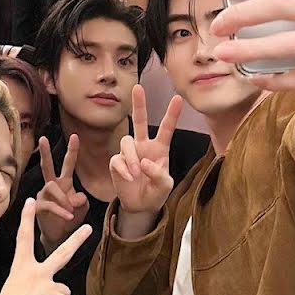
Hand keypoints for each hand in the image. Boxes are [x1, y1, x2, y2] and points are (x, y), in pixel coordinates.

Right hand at [0, 198, 91, 294]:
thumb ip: (34, 291)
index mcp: (19, 271)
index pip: (23, 239)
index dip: (27, 219)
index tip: (31, 201)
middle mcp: (36, 274)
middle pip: (62, 253)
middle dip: (77, 239)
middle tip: (88, 227)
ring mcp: (50, 287)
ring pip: (62, 292)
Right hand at [35, 134, 88, 253]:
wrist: (60, 236)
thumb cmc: (72, 219)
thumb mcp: (83, 208)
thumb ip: (82, 200)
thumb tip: (75, 197)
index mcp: (64, 183)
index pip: (68, 164)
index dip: (72, 151)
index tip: (75, 136)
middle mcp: (52, 186)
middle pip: (48, 166)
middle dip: (46, 153)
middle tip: (43, 138)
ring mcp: (43, 195)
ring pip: (51, 187)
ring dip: (63, 198)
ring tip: (71, 210)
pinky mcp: (38, 206)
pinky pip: (49, 204)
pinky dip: (60, 210)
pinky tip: (69, 216)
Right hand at [109, 88, 182, 230]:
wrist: (140, 206)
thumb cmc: (156, 193)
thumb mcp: (165, 186)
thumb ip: (158, 174)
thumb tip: (143, 163)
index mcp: (160, 149)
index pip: (166, 128)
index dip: (172, 114)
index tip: (177, 98)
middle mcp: (144, 146)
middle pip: (140, 121)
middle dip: (139, 104)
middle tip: (138, 87)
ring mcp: (129, 153)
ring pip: (126, 142)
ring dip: (131, 157)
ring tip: (136, 173)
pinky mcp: (116, 162)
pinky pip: (117, 159)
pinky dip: (124, 169)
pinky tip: (129, 178)